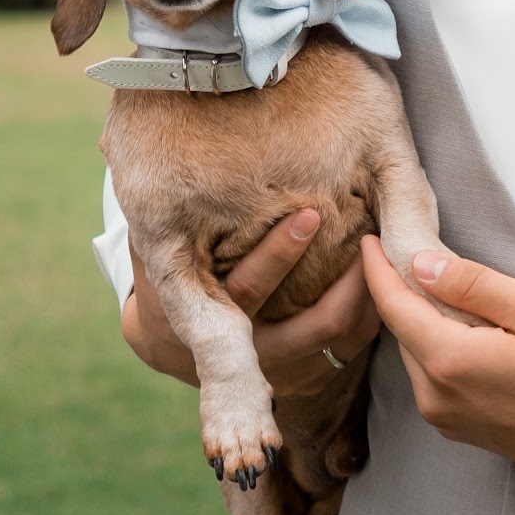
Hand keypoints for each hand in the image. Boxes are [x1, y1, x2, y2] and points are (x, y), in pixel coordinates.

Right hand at [121, 209, 379, 397]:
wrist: (175, 344)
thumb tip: (126, 145)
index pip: (249, 288)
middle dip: (347, 281)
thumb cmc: (169, 273)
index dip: (279, 254)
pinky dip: (375, 307)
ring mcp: (288, 364)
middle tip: (373, 232)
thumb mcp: (155, 249)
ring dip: (370, 294)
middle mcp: (254, 348)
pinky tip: (387, 264)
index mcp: (210, 316)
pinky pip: (357, 342)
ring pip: (344, 337)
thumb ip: (159, 213)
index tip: (310, 214)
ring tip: (388, 243)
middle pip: (314, 324)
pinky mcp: (314, 368)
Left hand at [360, 236, 514, 514]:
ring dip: (422, 320)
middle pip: (403, 330)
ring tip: (440, 286)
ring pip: (418, 354)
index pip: (394, 306)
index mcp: (447, 360)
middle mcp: (434, 396)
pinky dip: (437, 347)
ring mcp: (446, 419)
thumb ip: (472, 284)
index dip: (377, 269)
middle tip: (407, 251)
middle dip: (400, 291)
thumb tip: (421, 265)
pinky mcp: (461, 430)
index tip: (367, 239)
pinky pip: (434, 377)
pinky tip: (465, 329)